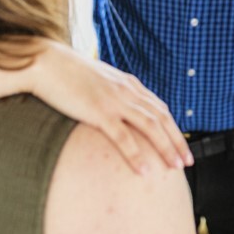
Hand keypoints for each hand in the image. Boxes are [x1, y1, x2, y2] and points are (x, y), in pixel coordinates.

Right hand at [30, 43, 192, 174]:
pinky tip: (145, 170)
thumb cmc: (67, 74)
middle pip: (161, 118)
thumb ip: (112, 92)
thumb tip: (118, 108)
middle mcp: (127, 91)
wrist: (46, 63)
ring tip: (175, 167)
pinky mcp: (99, 112)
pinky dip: (137, 155)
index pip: (159, 108)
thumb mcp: (98, 80)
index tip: (181, 145)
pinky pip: (123, 137)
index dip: (173, 128)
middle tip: (187, 161)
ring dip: (165, 148)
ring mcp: (114, 101)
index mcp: (128, 83)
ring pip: (150, 127)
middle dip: (177, 141)